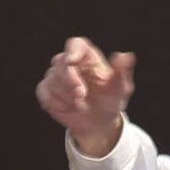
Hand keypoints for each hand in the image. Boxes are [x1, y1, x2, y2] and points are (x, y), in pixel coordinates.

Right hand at [36, 36, 135, 156]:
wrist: (99, 124)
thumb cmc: (110, 102)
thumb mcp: (120, 89)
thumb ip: (122, 72)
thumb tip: (125, 56)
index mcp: (88, 58)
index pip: (76, 44)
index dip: (72, 50)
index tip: (72, 61)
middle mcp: (70, 63)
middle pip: (60, 62)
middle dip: (70, 80)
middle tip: (82, 95)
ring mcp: (56, 76)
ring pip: (52, 79)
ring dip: (67, 96)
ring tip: (81, 105)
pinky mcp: (47, 90)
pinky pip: (44, 92)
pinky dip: (56, 103)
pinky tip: (68, 108)